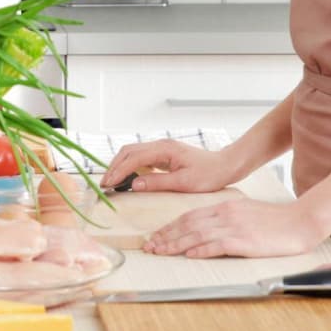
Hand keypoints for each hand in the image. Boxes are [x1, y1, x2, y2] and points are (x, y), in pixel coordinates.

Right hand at [101, 139, 236, 193]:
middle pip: (128, 152)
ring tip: (112, 181)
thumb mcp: (184, 183)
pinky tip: (127, 177)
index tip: (108, 184)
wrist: (226, 165)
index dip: (118, 171)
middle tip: (104, 184)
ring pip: (132, 153)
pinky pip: (140, 157)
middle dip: (114, 167)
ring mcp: (160, 148)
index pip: (133, 158)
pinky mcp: (163, 154)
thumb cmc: (209, 174)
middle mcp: (159, 145)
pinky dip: (129, 165)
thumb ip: (157, 183)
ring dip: (120, 165)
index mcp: (163, 149)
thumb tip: (133, 185)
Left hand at [142, 196, 323, 258]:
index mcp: (223, 206)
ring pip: (197, 235)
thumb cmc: (274, 220)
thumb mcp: (243, 211)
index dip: (169, 226)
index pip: (188, 216)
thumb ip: (224, 217)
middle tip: (149, 247)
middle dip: (166, 236)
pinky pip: (218, 245)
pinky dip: (201, 250)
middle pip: (187, 225)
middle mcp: (224, 214)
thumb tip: (205, 229)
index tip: (155, 236)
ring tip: (160, 252)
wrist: (301, 221)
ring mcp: (234, 227)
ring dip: (175, 245)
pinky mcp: (245, 241)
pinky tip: (189, 255)